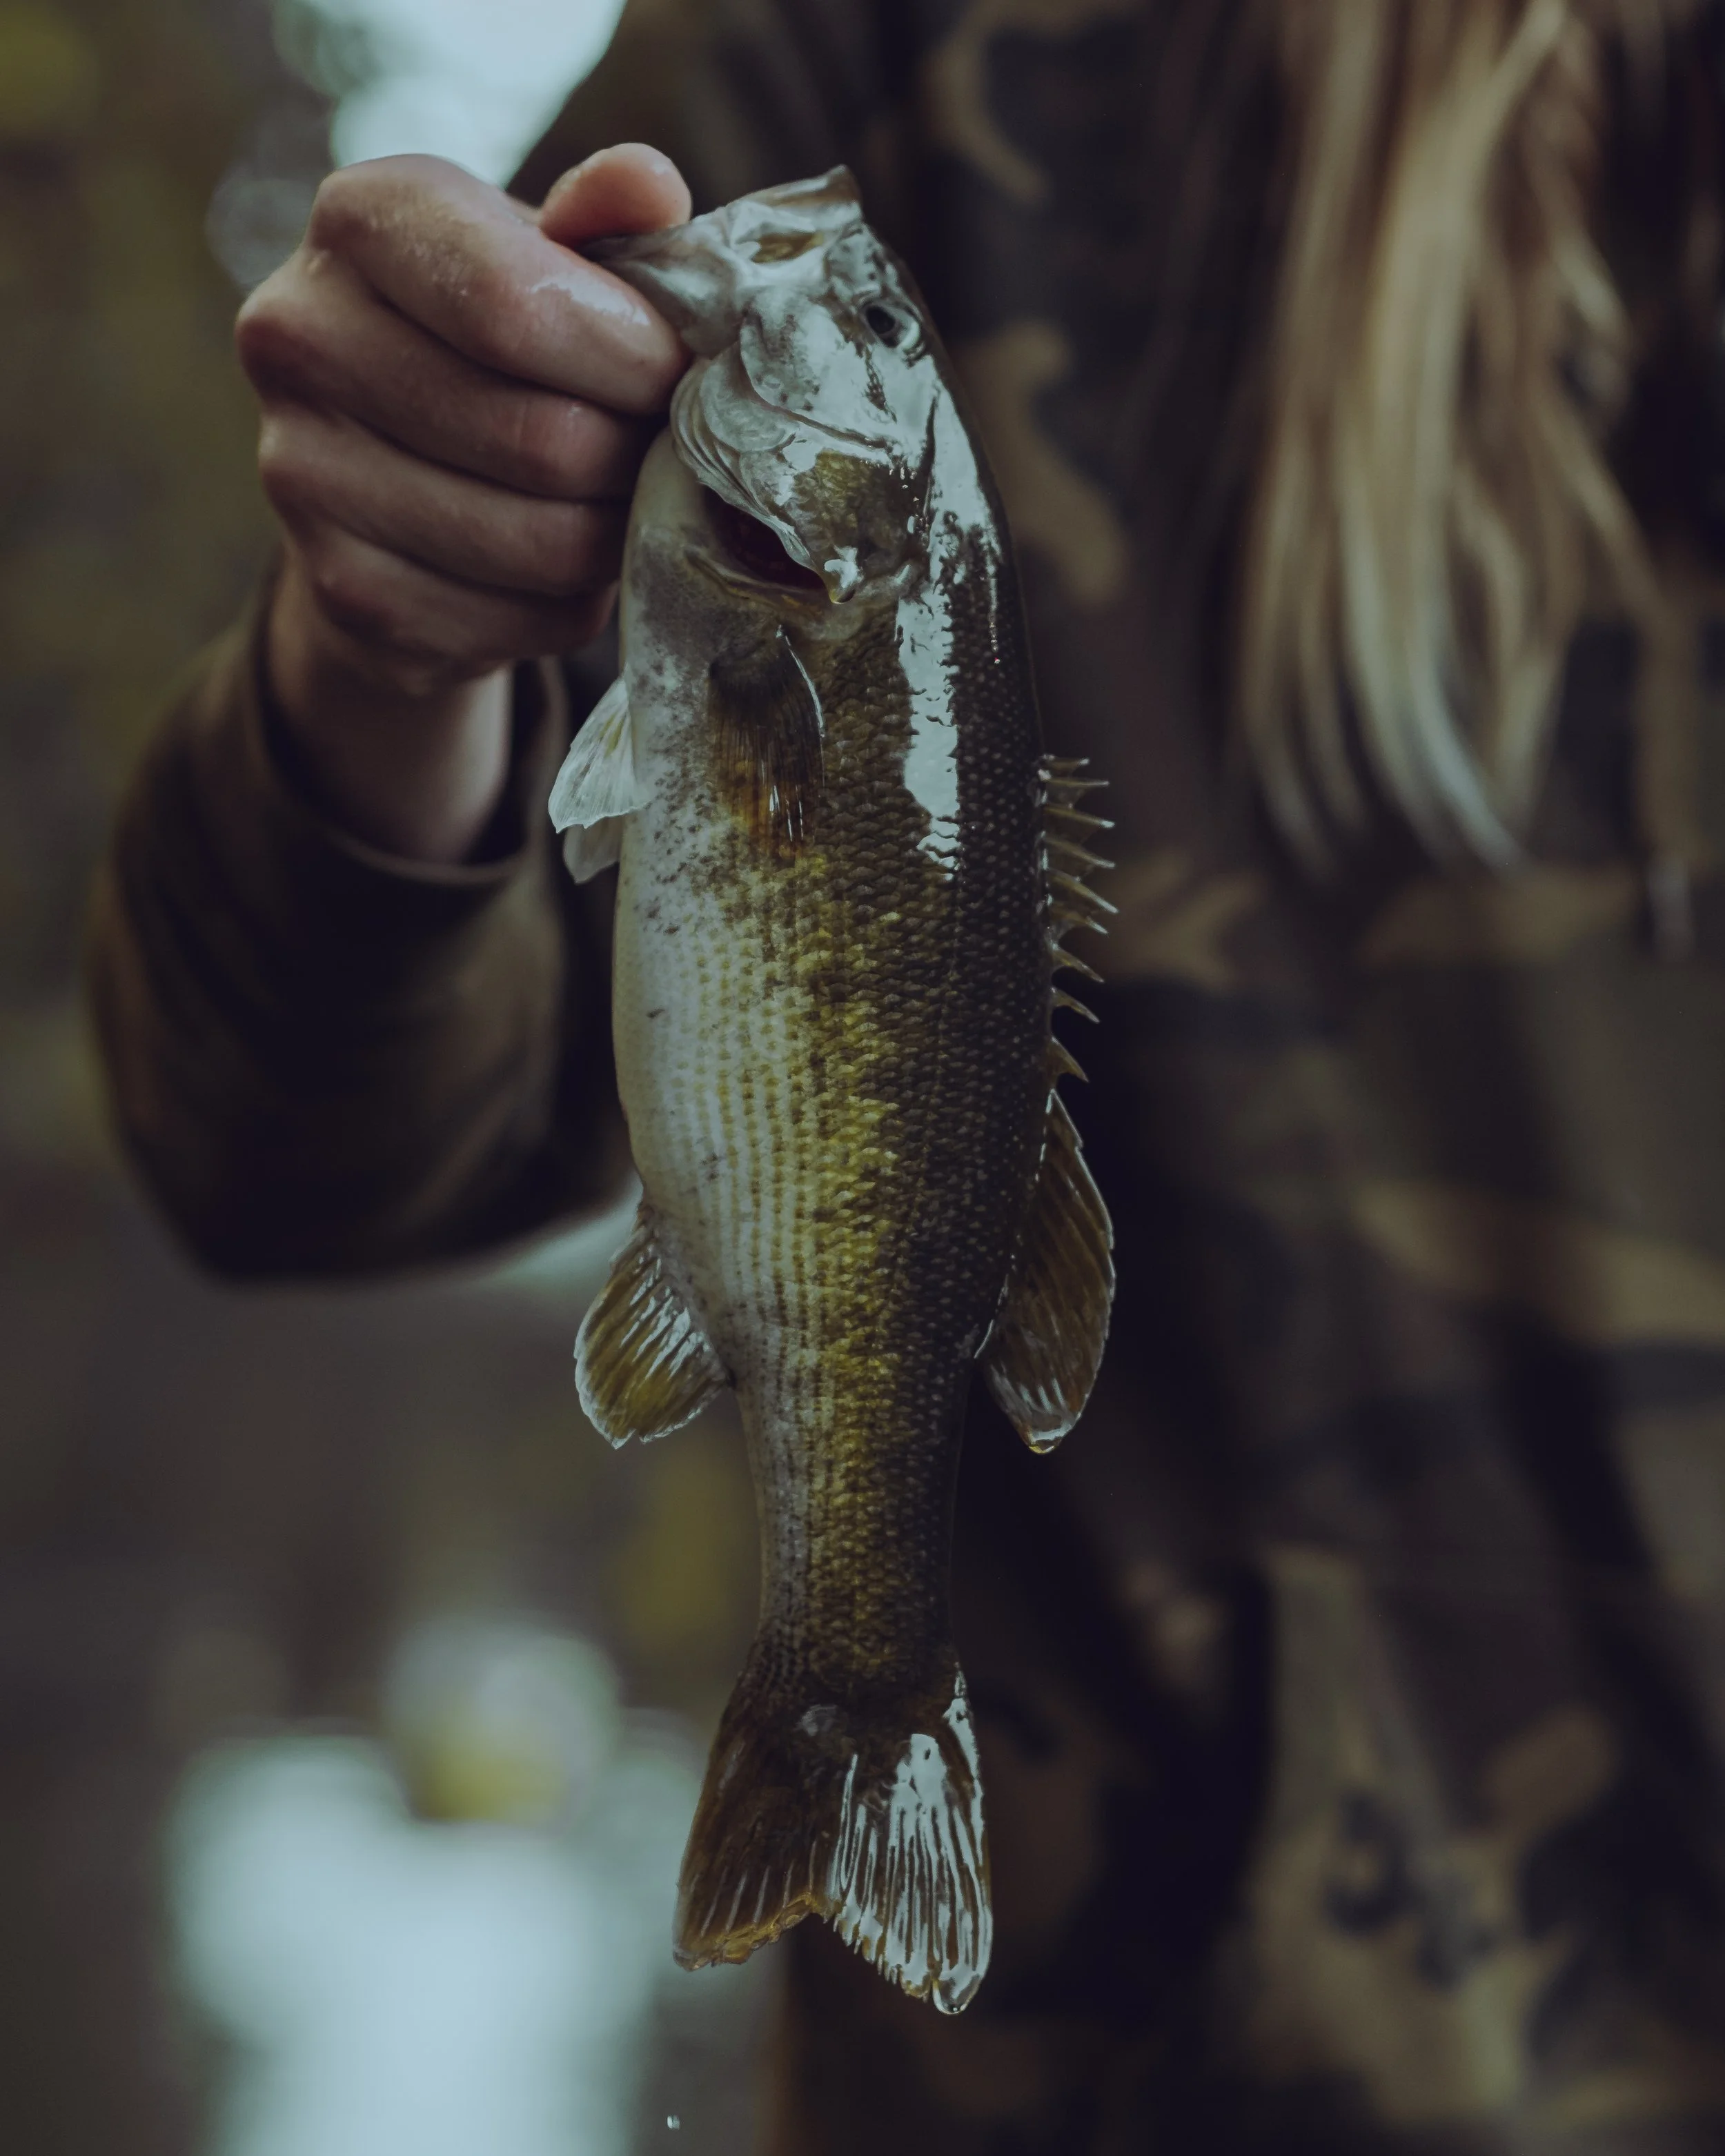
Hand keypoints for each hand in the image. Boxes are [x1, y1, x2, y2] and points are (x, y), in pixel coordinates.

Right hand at [236, 144, 690, 862]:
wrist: (391, 476)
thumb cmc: (495, 343)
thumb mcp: (548, 257)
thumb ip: (603, 224)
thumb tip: (648, 187)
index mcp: (358, 219)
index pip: (517, 303)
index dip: (631, 357)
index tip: (676, 372)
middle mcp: (299, 336)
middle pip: (543, 439)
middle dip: (634, 456)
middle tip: (656, 450)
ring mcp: (302, 474)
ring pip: (544, 542)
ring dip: (614, 533)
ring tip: (618, 500)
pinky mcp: (343, 589)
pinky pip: (523, 620)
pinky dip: (573, 602)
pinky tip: (562, 563)